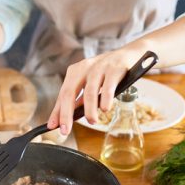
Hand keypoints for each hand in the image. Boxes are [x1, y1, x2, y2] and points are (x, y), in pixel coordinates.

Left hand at [48, 17, 184, 134]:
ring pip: (89, 92)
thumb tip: (66, 118)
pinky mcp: (115, 68)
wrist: (133, 54)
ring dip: (89, 110)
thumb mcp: (91, 84)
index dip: (56, 111)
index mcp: (75, 71)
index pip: (62, 94)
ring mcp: (100, 67)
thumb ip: (80, 100)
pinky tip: (105, 109)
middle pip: (69, 92)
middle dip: (65, 114)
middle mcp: (85, 68)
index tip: (52, 126)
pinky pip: (108, 86)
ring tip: (92, 121)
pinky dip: (105, 99)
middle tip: (65, 130)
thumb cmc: (109, 72)